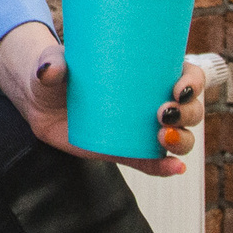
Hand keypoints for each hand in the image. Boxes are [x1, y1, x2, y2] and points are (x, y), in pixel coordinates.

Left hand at [0, 22, 205, 177]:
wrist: (39, 102)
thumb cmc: (55, 74)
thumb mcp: (53, 64)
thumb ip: (51, 64)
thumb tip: (50, 69)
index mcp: (147, 72)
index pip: (186, 74)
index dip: (193, 80)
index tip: (180, 86)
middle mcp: (152, 100)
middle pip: (190, 109)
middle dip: (188, 113)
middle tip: (163, 111)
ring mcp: (142, 128)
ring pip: (179, 136)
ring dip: (181, 139)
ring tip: (162, 136)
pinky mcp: (127, 151)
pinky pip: (153, 162)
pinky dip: (167, 167)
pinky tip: (175, 168)